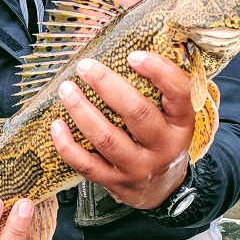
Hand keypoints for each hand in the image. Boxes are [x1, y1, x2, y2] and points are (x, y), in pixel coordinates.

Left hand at [51, 52, 193, 209]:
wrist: (163, 189)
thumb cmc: (163, 141)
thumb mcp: (174, 118)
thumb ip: (159, 90)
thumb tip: (129, 50)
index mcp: (181, 124)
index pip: (178, 92)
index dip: (158, 70)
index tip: (133, 55)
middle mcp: (163, 147)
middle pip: (136, 112)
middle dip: (106, 85)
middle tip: (85, 67)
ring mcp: (138, 167)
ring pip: (107, 138)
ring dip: (81, 110)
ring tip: (67, 89)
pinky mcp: (115, 182)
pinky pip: (86, 165)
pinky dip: (67, 145)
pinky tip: (57, 126)